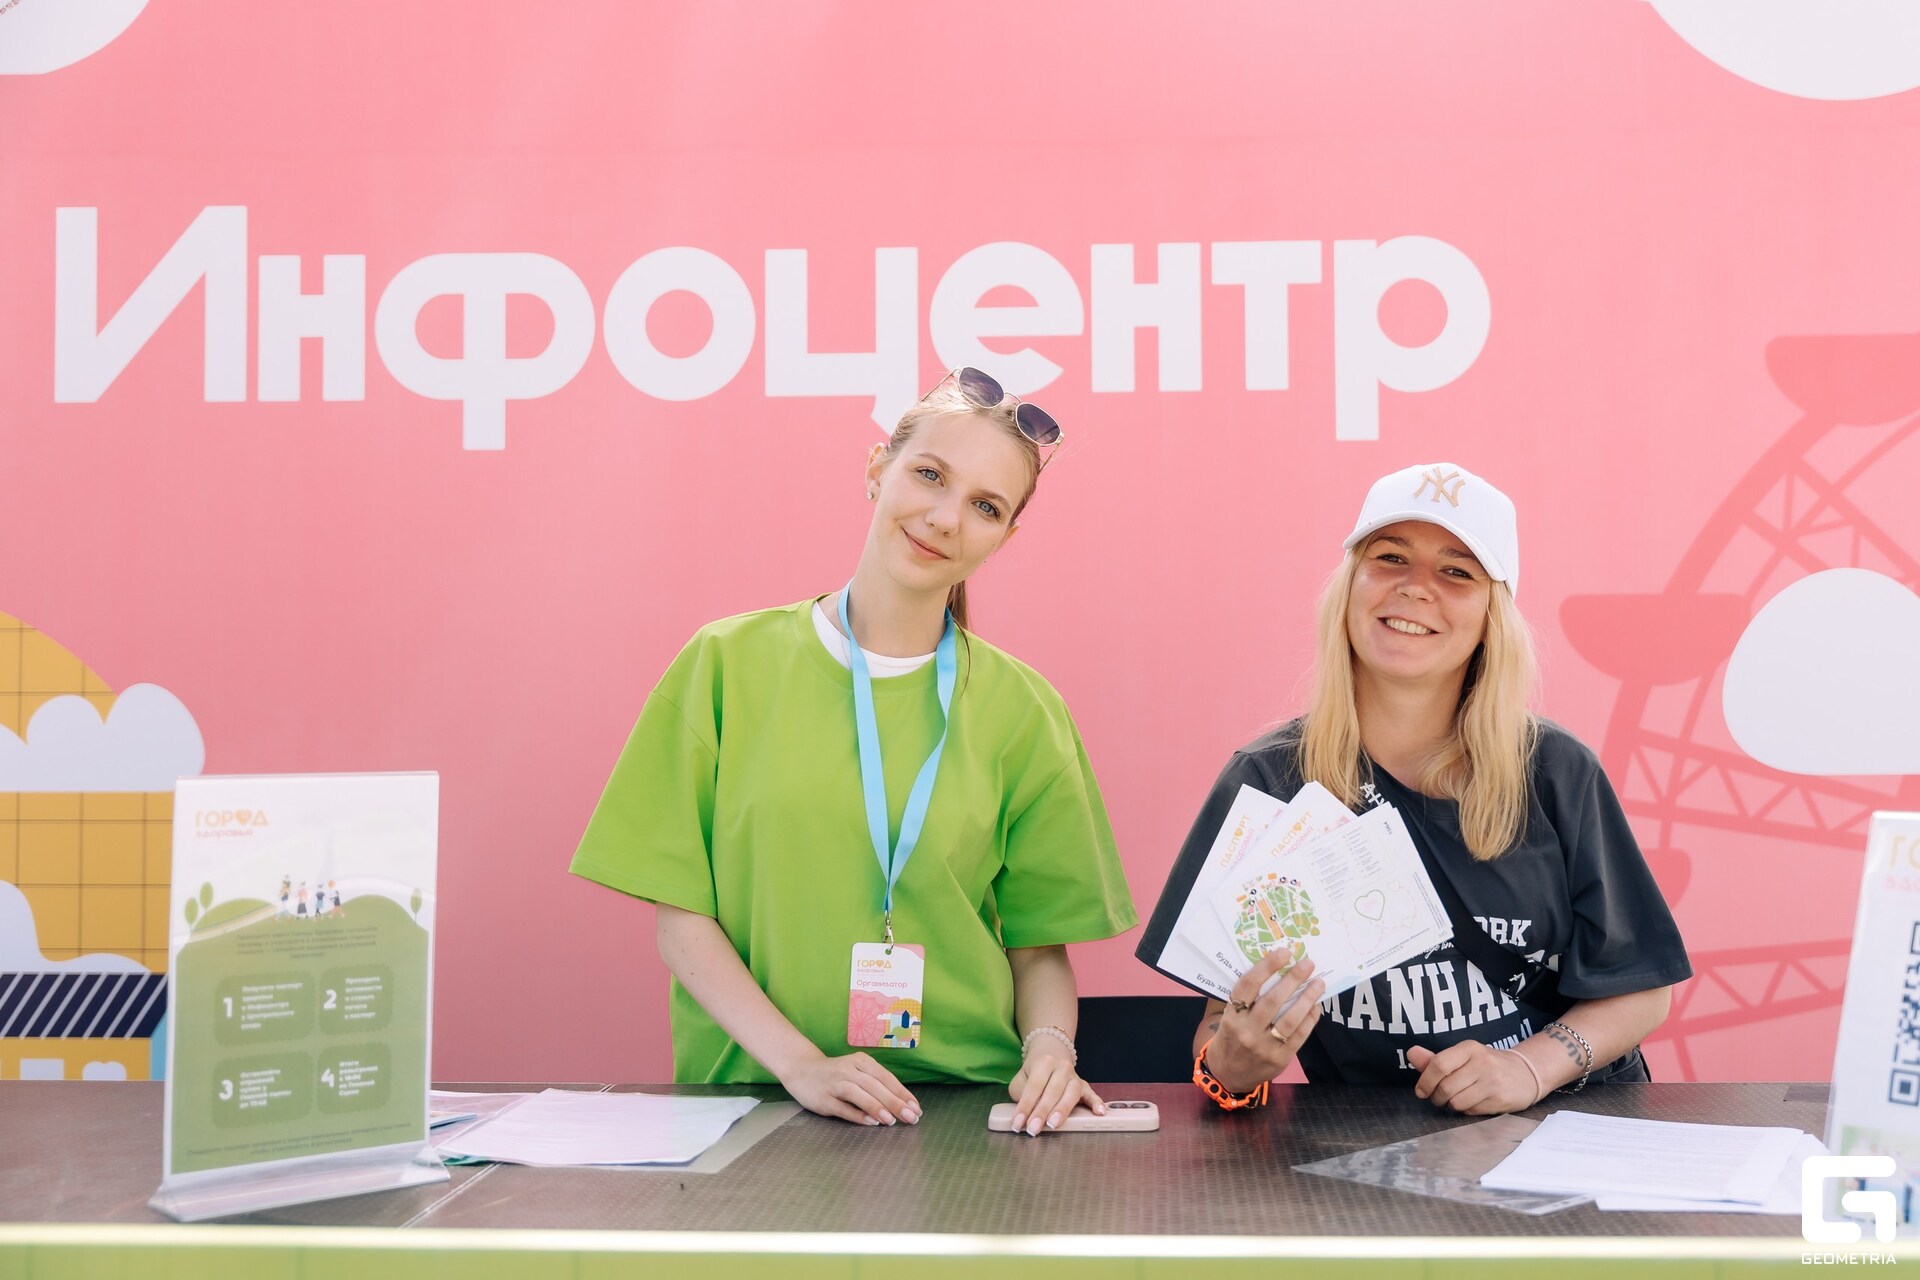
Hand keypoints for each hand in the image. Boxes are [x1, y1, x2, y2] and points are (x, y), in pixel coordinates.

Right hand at [780, 1050, 920, 1125]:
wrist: (800, 1069)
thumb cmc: (836, 1074)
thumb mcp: (857, 1071)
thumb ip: (876, 1085)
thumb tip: (902, 1104)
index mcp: (861, 1061)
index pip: (886, 1077)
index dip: (902, 1093)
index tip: (916, 1108)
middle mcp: (848, 1069)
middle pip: (875, 1086)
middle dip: (895, 1102)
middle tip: (911, 1117)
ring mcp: (834, 1083)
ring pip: (859, 1094)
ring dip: (876, 1107)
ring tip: (892, 1120)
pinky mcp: (823, 1098)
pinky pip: (842, 1107)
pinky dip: (857, 1114)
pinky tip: (870, 1122)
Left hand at [1007, 1041, 1104, 1135]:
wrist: (1051, 1053)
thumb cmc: (1034, 1072)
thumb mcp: (1021, 1078)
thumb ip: (1021, 1093)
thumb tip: (1026, 1113)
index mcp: (1044, 1063)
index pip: (1034, 1087)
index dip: (1025, 1106)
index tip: (1018, 1124)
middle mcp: (1061, 1067)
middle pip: (1052, 1091)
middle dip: (1041, 1112)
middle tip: (1033, 1129)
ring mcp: (1075, 1077)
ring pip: (1071, 1094)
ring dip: (1062, 1110)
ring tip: (1053, 1124)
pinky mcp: (1084, 1086)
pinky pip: (1092, 1094)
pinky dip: (1096, 1103)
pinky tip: (1099, 1112)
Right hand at [1206, 950, 1325, 1093]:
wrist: (1227, 1075)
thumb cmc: (1230, 1038)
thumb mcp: (1228, 1018)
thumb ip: (1246, 1000)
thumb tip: (1274, 971)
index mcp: (1231, 1017)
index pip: (1248, 987)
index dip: (1266, 967)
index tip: (1283, 953)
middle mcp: (1246, 1031)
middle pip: (1272, 1001)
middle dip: (1292, 980)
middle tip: (1307, 964)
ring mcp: (1264, 1047)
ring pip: (1289, 1019)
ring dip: (1306, 998)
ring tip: (1318, 983)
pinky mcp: (1279, 1059)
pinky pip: (1299, 1036)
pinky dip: (1309, 1019)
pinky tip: (1316, 1006)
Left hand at [1407, 1041, 1540, 1113]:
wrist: (1526, 1074)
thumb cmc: (1486, 1066)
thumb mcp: (1463, 1057)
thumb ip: (1435, 1059)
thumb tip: (1411, 1053)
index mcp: (1469, 1048)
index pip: (1439, 1064)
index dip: (1425, 1081)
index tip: (1422, 1091)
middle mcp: (1482, 1062)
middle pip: (1445, 1087)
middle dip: (1437, 1098)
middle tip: (1440, 1098)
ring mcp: (1493, 1081)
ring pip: (1457, 1102)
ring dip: (1452, 1105)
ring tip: (1459, 1099)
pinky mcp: (1501, 1099)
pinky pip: (1472, 1111)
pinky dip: (1467, 1110)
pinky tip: (1475, 1102)